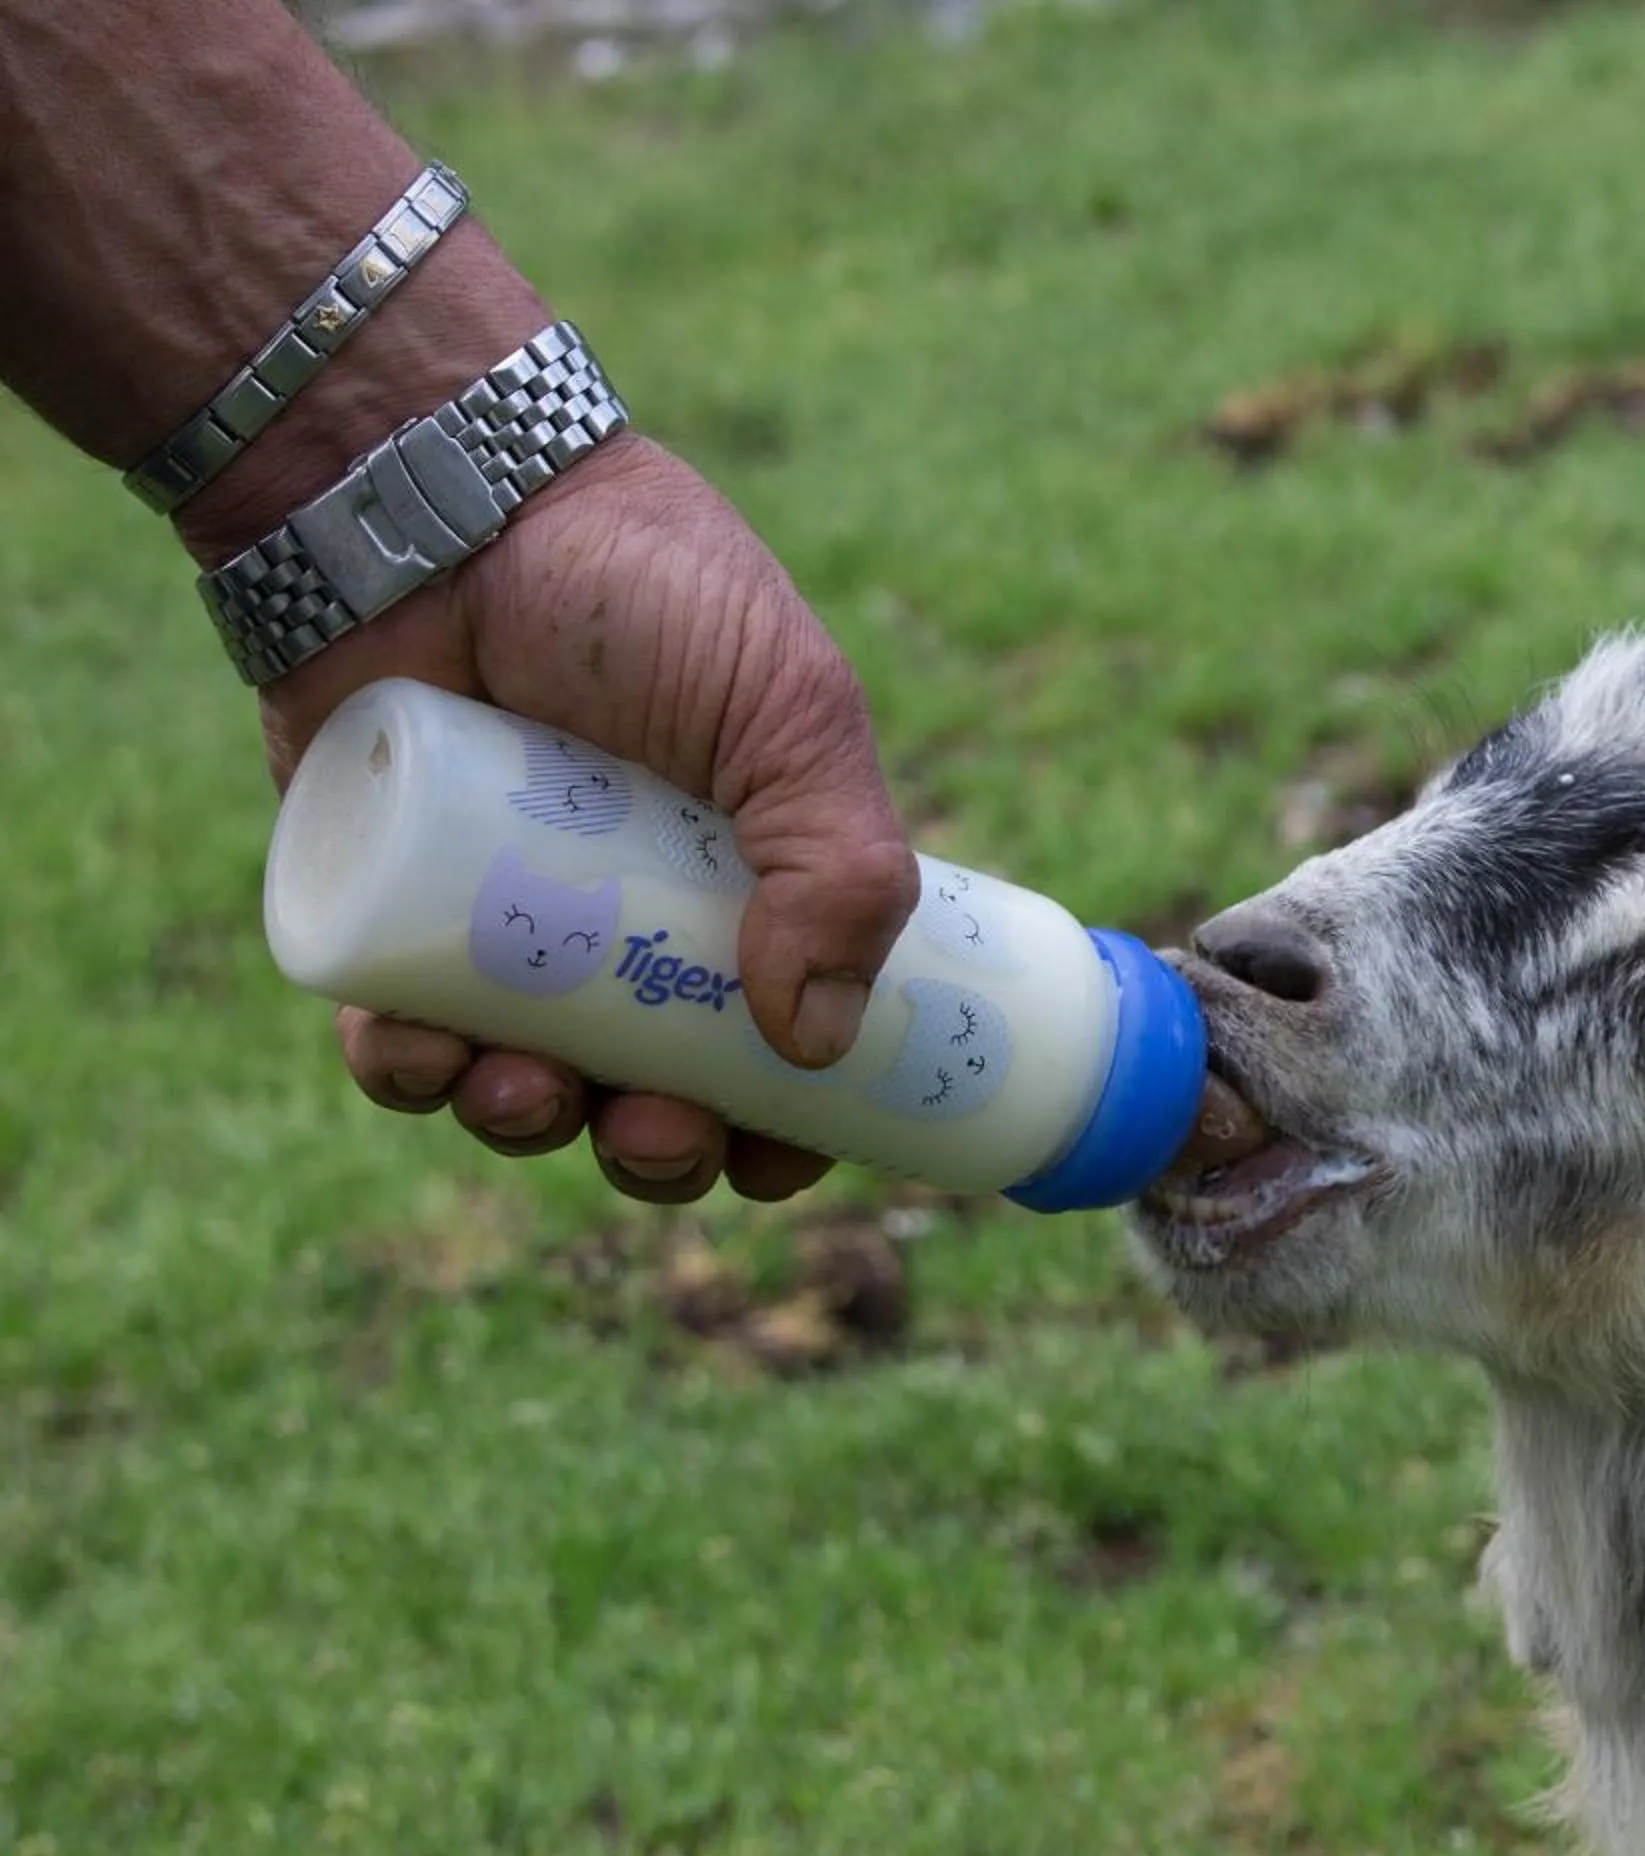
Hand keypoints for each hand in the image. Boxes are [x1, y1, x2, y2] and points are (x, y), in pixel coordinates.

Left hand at [255, 432, 920, 1203]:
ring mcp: (502, 918)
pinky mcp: (383, 902)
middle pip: (653, 1096)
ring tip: (522, 1093)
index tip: (778, 1158)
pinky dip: (407, 1069)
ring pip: (522, 1084)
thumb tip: (815, 1042)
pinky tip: (416, 1051)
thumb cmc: (641, 587)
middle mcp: (628, 919)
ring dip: (527, 1128)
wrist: (440, 491)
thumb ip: (842, 862)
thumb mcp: (791, 713)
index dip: (789, 1126)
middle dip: (658, 1151)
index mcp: (747, 884)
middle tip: (653, 1135)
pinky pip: (395, 1031)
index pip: (784, 1044)